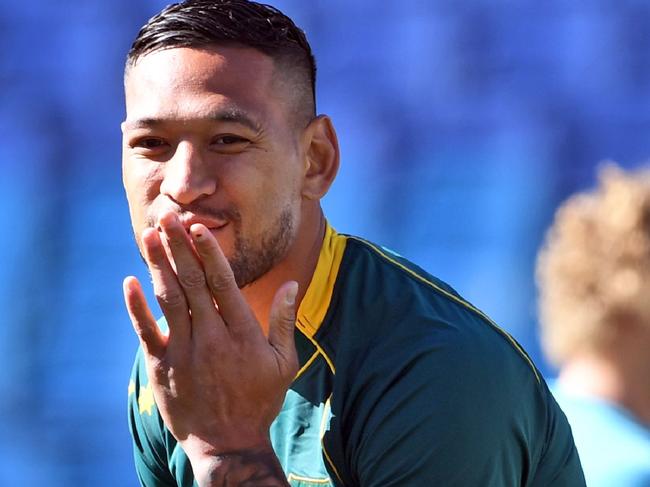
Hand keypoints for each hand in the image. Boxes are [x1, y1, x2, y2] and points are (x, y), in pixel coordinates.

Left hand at [123, 212, 297, 484]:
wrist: (228, 445)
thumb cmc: (260, 401)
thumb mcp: (284, 362)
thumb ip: (285, 321)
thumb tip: (291, 283)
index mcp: (243, 334)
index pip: (223, 283)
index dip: (209, 253)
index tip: (197, 228)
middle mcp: (212, 338)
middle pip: (192, 283)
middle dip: (179, 247)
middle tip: (168, 218)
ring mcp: (184, 353)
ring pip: (169, 300)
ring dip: (159, 265)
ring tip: (151, 236)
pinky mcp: (162, 368)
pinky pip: (147, 331)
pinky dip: (137, 306)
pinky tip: (131, 281)